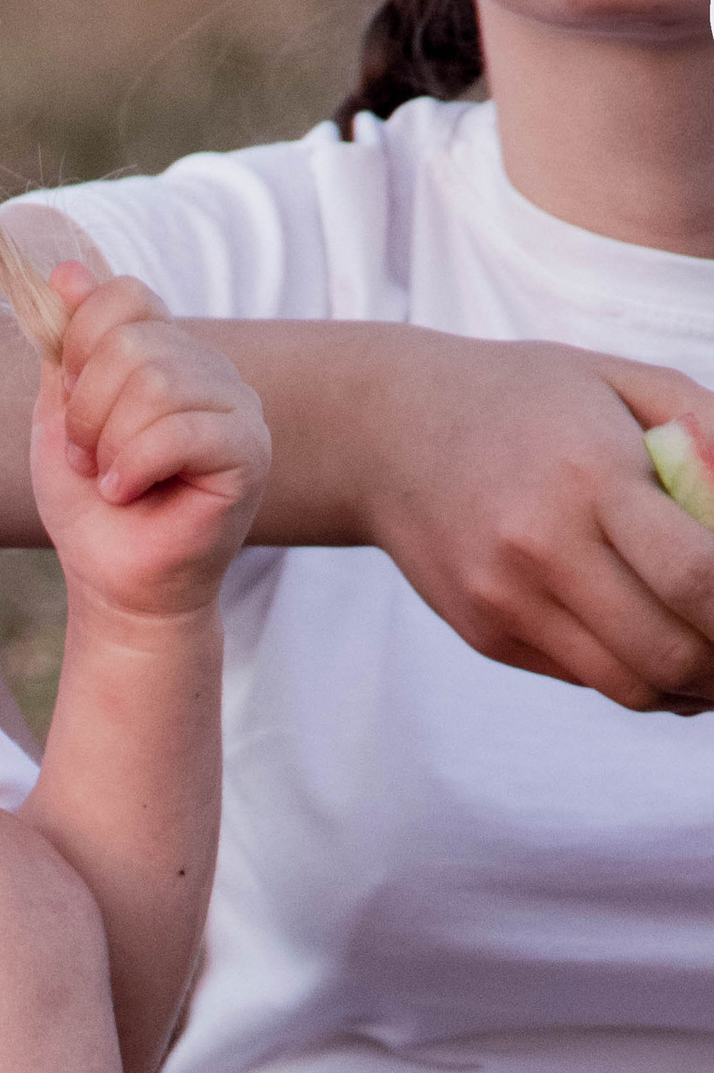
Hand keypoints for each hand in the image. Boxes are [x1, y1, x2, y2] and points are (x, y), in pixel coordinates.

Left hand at [34, 267, 270, 625]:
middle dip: (88, 410)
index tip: (69, 403)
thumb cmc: (92, 508)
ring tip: (112, 481)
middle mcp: (211, 370)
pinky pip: (181, 430)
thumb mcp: (62, 416)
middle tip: (90, 460)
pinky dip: (135, 465)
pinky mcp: (250, 453)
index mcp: (169, 352)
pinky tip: (129, 492)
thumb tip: (67, 270)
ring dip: (110, 443)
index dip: (81, 346)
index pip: (125, 297)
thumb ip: (67, 347)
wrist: (115, 585)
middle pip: (135, 343)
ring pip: (157, 384)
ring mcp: (238, 408)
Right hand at [346, 333, 713, 714]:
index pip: (697, 575)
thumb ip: (708, 431)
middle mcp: (542, 548)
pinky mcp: (488, 635)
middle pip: (668, 650)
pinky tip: (665, 657)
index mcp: (590, 476)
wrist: (391, 434)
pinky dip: (642, 681)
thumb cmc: (526, 401)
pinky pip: (587, 678)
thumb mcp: (624, 384)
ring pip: (630, 685)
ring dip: (692, 689)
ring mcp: (508, 601)